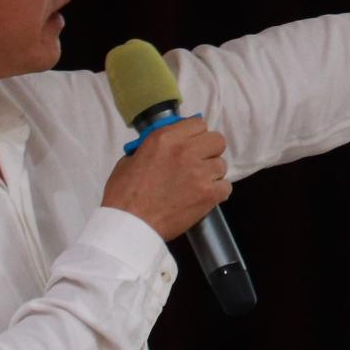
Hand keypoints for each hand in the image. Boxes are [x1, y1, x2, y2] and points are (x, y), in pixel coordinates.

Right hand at [102, 115, 231, 240]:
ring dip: (211, 173)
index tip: (191, 144)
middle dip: (209, 150)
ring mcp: (200, 173)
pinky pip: (225, 186)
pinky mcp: (209, 194)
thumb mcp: (130, 160)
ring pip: (221, 164)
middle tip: (197, 163)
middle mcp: (186, 151)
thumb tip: (168, 146)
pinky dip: (217, 192)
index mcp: (165, 139)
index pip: (198, 124)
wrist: (129, 225)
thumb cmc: (123, 194)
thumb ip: (152, 147)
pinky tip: (202, 197)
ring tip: (195, 185)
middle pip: (217, 140)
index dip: (196, 135)